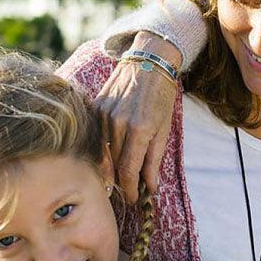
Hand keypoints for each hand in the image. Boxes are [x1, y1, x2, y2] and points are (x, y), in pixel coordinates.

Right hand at [95, 31, 181, 202]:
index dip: (131, 189)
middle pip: (115, 165)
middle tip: (130, 191)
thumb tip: (150, 186)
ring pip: (104, 153)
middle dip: (123, 181)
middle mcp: (118, 122)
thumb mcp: (165, 129)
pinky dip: (104, 149)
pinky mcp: (96, 107)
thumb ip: (155, 159)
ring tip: (122, 176)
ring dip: (112, 167)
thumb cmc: (162, 96)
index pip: (128, 170)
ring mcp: (104, 114)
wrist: (149, 61)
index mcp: (140, 128)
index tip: (135, 199)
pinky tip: (112, 155)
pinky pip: (97, 137)